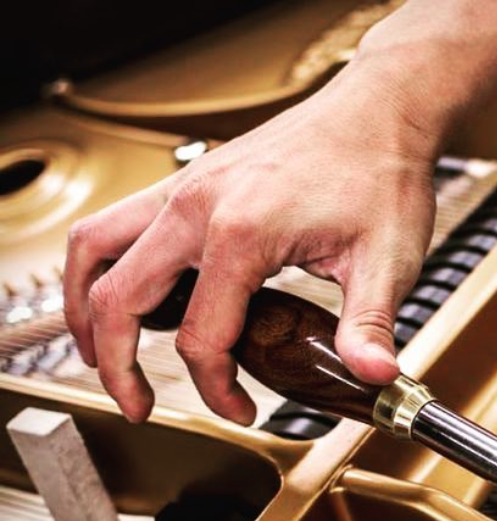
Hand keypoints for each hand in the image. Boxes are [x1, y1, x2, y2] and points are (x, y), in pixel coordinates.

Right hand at [63, 61, 443, 425]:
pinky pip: (115, 223)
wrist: (380, 110)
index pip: (200, 336)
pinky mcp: (190, 181)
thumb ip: (370, 324)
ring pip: (94, 249)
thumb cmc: (382, 174)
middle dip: (116, 363)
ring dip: (85, 307)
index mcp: (240, 233)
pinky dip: (103, 264)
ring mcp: (186, 188)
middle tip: (137, 405)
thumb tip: (373, 373)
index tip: (242, 410)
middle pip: (116, 296)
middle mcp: (196, 206)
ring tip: (101, 353)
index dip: (215, 388)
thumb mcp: (387, 259)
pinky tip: (129, 293)